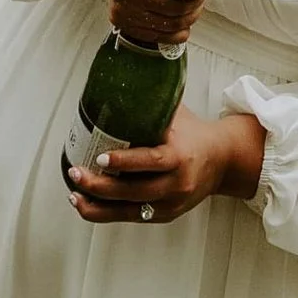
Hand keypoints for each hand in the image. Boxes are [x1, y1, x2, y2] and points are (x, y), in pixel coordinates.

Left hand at [70, 104, 265, 224]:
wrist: (223, 161)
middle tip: (75, 173)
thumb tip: (116, 81)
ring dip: (98, 205)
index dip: (123, 161)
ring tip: (74, 194)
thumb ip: (150, 103)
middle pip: (133, 191)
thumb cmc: (193, 133)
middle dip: (100, 185)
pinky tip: (88, 204)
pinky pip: (133, 217)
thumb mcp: (175, 115)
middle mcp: (177, 184)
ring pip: (129, 210)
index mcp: (179, 156)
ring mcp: (171, 203)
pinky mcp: (166, 214)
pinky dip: (108, 213)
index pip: (150, 161)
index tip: (100, 157)